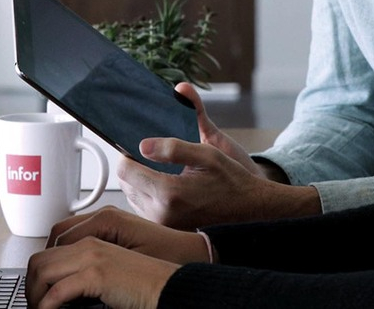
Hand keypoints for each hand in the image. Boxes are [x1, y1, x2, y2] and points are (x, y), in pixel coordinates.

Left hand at [26, 206, 207, 307]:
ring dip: (35, 296)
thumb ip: (93, 264)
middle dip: (31, 284)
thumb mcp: (116, 265)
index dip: (41, 271)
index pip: (53, 244)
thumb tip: (66, 284)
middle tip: (35, 304)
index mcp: (99, 230)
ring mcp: (94, 253)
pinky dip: (47, 307)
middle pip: (40, 256)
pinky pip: (57, 291)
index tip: (39, 291)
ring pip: (41, 270)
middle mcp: (92, 238)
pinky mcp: (98, 272)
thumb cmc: (152, 276)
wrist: (175, 282)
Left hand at [118, 84, 320, 228]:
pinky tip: (165, 184)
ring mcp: (162, 224)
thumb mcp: (206, 154)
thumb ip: (173, 148)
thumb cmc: (230, 180)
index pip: (124, 170)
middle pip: (124, 183)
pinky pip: (142, 207)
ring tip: (159, 168)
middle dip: (133, 166)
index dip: (127, 153)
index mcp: (168, 193)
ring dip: (139, 180)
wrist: (248, 208)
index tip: (139, 145)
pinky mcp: (166, 229)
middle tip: (150, 154)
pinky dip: (147, 193)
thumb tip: (143, 145)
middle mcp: (160, 213)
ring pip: (131, 195)